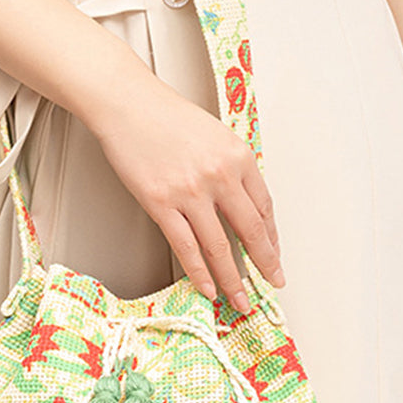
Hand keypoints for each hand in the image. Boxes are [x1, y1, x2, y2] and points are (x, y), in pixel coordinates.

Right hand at [90, 78, 284, 313]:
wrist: (127, 102)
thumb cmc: (166, 115)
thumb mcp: (214, 135)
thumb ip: (230, 169)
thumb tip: (240, 205)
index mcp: (238, 156)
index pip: (265, 207)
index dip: (272, 237)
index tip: (274, 255)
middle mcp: (220, 175)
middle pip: (251, 232)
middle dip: (265, 265)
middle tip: (273, 283)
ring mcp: (190, 192)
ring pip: (220, 248)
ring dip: (233, 280)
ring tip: (240, 300)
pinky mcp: (161, 203)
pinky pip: (186, 247)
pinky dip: (199, 273)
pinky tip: (207, 287)